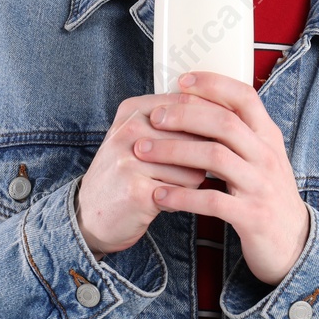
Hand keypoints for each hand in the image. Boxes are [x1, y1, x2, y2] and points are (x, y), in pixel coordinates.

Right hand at [76, 92, 211, 259]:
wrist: (92, 216)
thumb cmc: (126, 173)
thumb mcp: (141, 137)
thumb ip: (174, 121)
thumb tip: (226, 113)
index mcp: (133, 110)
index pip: (188, 103)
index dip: (213, 120)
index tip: (220, 136)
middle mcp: (129, 130)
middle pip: (196, 135)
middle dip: (204, 155)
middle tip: (190, 168)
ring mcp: (130, 160)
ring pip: (195, 166)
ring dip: (193, 181)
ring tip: (172, 186)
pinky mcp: (136, 190)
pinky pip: (185, 191)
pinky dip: (184, 199)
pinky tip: (167, 200)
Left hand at [142, 71, 309, 286]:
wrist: (295, 243)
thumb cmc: (268, 195)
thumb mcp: (261, 158)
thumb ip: (239, 134)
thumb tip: (200, 103)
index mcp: (268, 137)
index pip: (244, 97)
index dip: (213, 84)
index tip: (181, 80)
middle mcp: (267, 156)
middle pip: (225, 123)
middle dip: (184, 116)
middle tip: (154, 117)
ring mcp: (261, 186)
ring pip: (215, 157)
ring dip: (174, 151)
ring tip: (144, 151)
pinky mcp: (252, 216)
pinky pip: (212, 201)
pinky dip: (182, 196)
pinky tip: (159, 195)